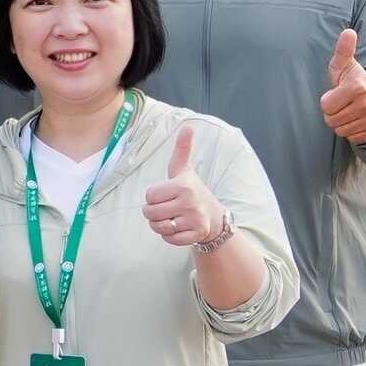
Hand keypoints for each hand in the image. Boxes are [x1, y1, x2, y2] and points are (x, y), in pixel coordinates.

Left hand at [142, 124, 226, 248]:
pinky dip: (169, 236)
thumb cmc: (192, 191)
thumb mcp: (184, 170)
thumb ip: (182, 150)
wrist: (215, 216)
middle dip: (154, 212)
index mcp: (183, 185)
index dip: (153, 197)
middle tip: (168, 208)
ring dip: (159, 225)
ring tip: (171, 218)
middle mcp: (190, 202)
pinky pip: (168, 239)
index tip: (166, 195)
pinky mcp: (196, 234)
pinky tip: (179, 228)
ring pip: (158, 227)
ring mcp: (194, 219)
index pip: (149, 196)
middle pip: (149, 213)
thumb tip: (188, 126)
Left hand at [320, 25, 365, 144]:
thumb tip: (348, 32)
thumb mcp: (344, 65)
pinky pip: (352, 137)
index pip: (325, 106)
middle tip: (343, 103)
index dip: (327, 101)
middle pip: (331, 121)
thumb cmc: (354, 78)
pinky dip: (352, 131)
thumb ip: (343, 50)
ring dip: (341, 123)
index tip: (337, 93)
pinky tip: (358, 119)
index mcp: (357, 87)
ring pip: (341, 131)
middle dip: (333, 113)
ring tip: (350, 110)